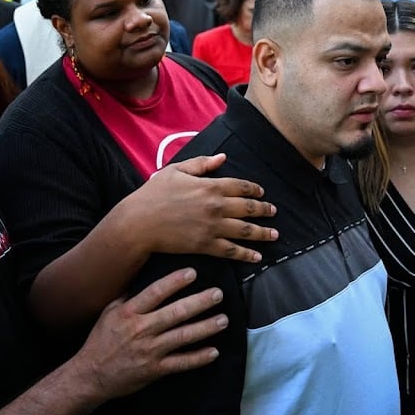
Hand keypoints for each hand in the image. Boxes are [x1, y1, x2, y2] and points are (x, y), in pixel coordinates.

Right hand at [72, 268, 226, 397]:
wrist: (91, 375)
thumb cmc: (101, 341)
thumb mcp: (109, 312)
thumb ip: (128, 296)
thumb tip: (144, 275)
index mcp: (129, 313)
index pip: (155, 293)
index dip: (174, 282)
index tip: (193, 273)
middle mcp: (141, 330)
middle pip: (175, 313)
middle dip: (199, 303)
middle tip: (218, 294)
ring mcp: (149, 351)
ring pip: (182, 336)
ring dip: (205, 328)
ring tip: (223, 319)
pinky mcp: (154, 370)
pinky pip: (181, 363)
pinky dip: (198, 358)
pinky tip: (214, 351)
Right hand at [128, 153, 277, 262]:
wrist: (139, 223)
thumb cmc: (154, 194)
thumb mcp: (176, 170)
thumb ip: (201, 164)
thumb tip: (222, 157)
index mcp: (210, 185)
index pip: (241, 186)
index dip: (254, 189)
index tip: (262, 193)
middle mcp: (216, 206)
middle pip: (249, 208)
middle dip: (264, 210)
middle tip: (274, 212)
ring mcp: (213, 227)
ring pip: (245, 230)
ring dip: (263, 233)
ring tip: (274, 235)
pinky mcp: (206, 245)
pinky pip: (232, 250)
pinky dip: (246, 254)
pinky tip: (257, 256)